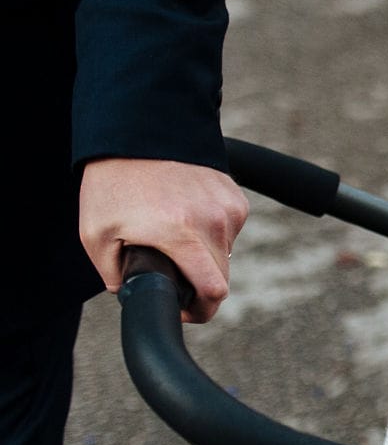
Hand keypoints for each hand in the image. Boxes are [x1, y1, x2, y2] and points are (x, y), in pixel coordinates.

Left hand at [79, 157, 248, 322]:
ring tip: (174, 235)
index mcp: (182, 235)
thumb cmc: (114, 182)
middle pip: (221, 277)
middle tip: (172, 274)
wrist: (138, 133)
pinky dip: (212, 231)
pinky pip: (230, 229)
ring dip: (205, 255)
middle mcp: (214, 222)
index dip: (200, 311)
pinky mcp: (235, 196)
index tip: (184, 309)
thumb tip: (131, 292)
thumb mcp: (95, 234)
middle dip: (198, 284)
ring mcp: (228, 207)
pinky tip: (187, 215)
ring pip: (225, 253)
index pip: (214, 291)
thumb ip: (113, 274)